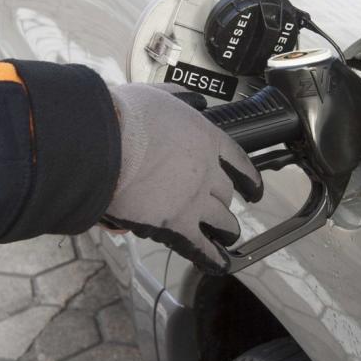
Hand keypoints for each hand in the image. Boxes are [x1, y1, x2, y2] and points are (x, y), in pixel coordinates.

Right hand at [103, 83, 262, 274]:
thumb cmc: (128, 117)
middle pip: (226, 193)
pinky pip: (201, 246)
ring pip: (221, 220)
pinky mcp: (177, 225)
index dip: (248, 177)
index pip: (237, 161)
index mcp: (206, 139)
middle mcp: (207, 172)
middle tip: (224, 208)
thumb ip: (179, 99)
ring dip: (226, 228)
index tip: (253, 187)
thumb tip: (193, 99)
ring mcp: (195, 200)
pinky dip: (211, 257)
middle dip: (226, 201)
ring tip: (227, 234)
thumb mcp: (159, 96)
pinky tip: (219, 263)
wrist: (106, 144)